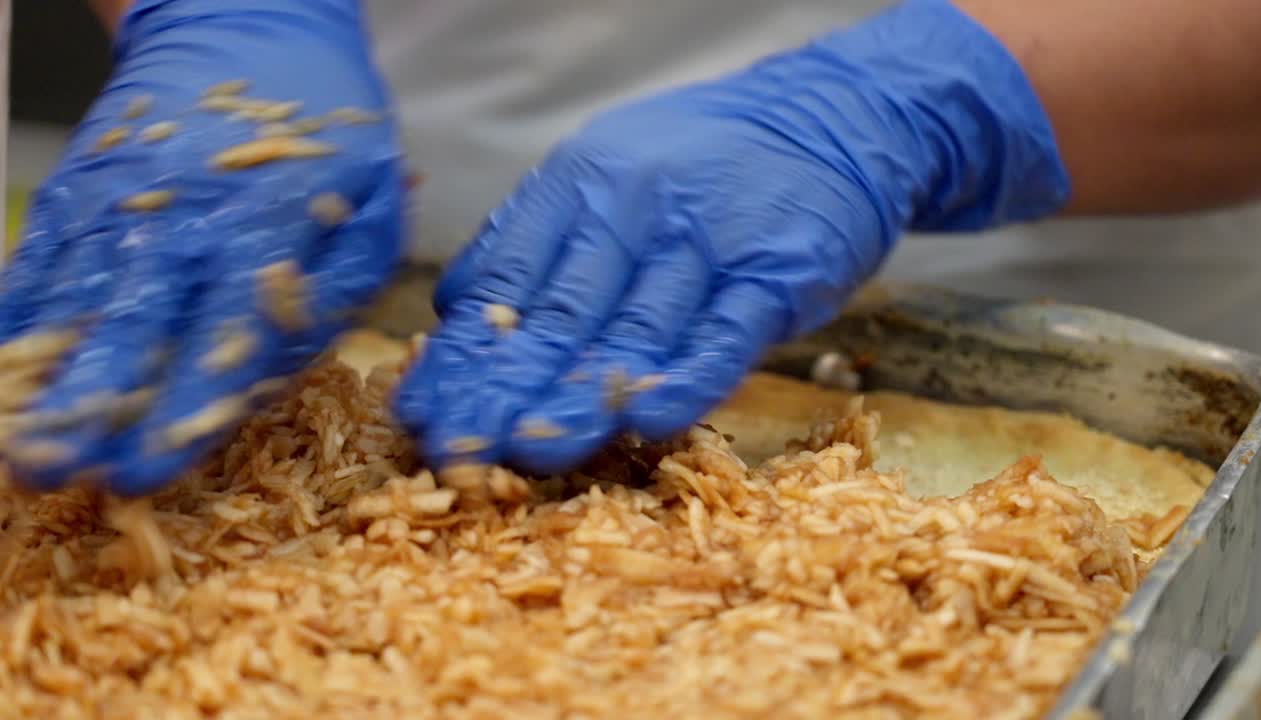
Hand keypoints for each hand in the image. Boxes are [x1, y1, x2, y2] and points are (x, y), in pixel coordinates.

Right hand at [0, 0, 403, 493]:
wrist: (249, 25)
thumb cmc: (328, 133)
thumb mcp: (373, 205)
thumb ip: (339, 286)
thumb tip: (289, 362)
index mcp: (270, 236)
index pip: (225, 340)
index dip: (182, 409)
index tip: (146, 469)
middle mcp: (186, 226)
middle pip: (136, 328)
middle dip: (96, 408)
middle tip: (60, 474)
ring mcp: (123, 205)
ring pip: (75, 302)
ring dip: (45, 378)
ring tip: (18, 447)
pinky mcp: (80, 190)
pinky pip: (40, 260)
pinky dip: (17, 316)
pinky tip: (4, 370)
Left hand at [396, 0, 1069, 474]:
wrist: (828, 122)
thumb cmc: (700, 163)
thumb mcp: (604, 170)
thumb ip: (536, 239)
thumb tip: (460, 309)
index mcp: (579, 184)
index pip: (506, 280)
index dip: (462, 353)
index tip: (423, 410)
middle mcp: (634, 209)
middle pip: (559, 316)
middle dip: (503, 390)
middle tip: (457, 449)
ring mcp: (706, 243)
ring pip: (634, 333)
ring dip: (580, 399)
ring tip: (528, 453)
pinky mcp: (774, 274)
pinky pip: (724, 335)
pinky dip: (687, 379)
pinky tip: (647, 423)